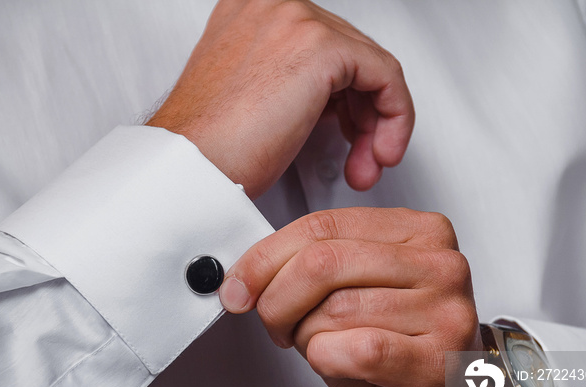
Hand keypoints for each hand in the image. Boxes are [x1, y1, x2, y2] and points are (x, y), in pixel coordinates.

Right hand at [146, 0, 413, 198]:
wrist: (191, 170)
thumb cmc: (211, 150)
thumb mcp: (255, 99)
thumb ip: (292, 81)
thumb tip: (336, 100)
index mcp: (250, 11)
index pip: (325, 46)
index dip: (344, 98)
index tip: (348, 135)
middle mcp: (273, 5)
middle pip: (350, 55)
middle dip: (363, 115)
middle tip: (362, 158)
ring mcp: (295, 20)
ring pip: (370, 66)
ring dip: (377, 124)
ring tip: (367, 164)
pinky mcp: (321, 47)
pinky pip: (385, 77)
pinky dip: (394, 117)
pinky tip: (381, 152)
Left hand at [219, 208, 505, 386]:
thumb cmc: (397, 349)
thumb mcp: (352, 291)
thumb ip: (310, 267)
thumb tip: (246, 276)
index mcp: (418, 232)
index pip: (323, 224)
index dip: (267, 256)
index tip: (240, 283)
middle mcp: (439, 263)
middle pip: (322, 262)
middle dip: (277, 299)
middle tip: (274, 324)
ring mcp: (445, 310)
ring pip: (333, 309)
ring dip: (306, 336)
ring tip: (321, 347)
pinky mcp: (438, 360)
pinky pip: (356, 349)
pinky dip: (328, 359)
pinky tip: (340, 363)